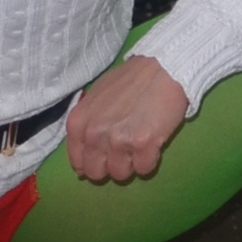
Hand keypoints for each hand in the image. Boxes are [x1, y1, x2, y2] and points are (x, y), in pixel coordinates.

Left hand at [63, 54, 186, 183]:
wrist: (163, 67)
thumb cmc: (130, 81)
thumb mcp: (96, 99)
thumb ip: (86, 128)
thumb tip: (79, 167)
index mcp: (79, 123)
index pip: (78, 162)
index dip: (94, 161)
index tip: (107, 154)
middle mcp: (94, 133)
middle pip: (96, 173)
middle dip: (111, 165)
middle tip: (125, 148)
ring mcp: (118, 140)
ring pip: (120, 174)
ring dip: (131, 163)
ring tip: (140, 141)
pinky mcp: (143, 144)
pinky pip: (144, 169)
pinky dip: (150, 160)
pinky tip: (154, 141)